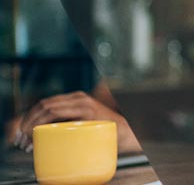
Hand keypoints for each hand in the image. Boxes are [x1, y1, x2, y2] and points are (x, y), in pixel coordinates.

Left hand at [14, 91, 140, 153]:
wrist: (125, 132)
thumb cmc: (102, 132)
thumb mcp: (83, 123)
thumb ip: (68, 123)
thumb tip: (41, 135)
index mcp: (76, 98)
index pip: (45, 103)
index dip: (29, 116)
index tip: (21, 132)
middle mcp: (79, 98)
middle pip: (44, 105)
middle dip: (27, 121)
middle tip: (20, 139)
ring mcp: (83, 104)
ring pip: (49, 109)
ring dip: (33, 124)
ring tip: (27, 141)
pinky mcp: (88, 112)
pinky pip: (60, 115)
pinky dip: (45, 126)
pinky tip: (40, 136)